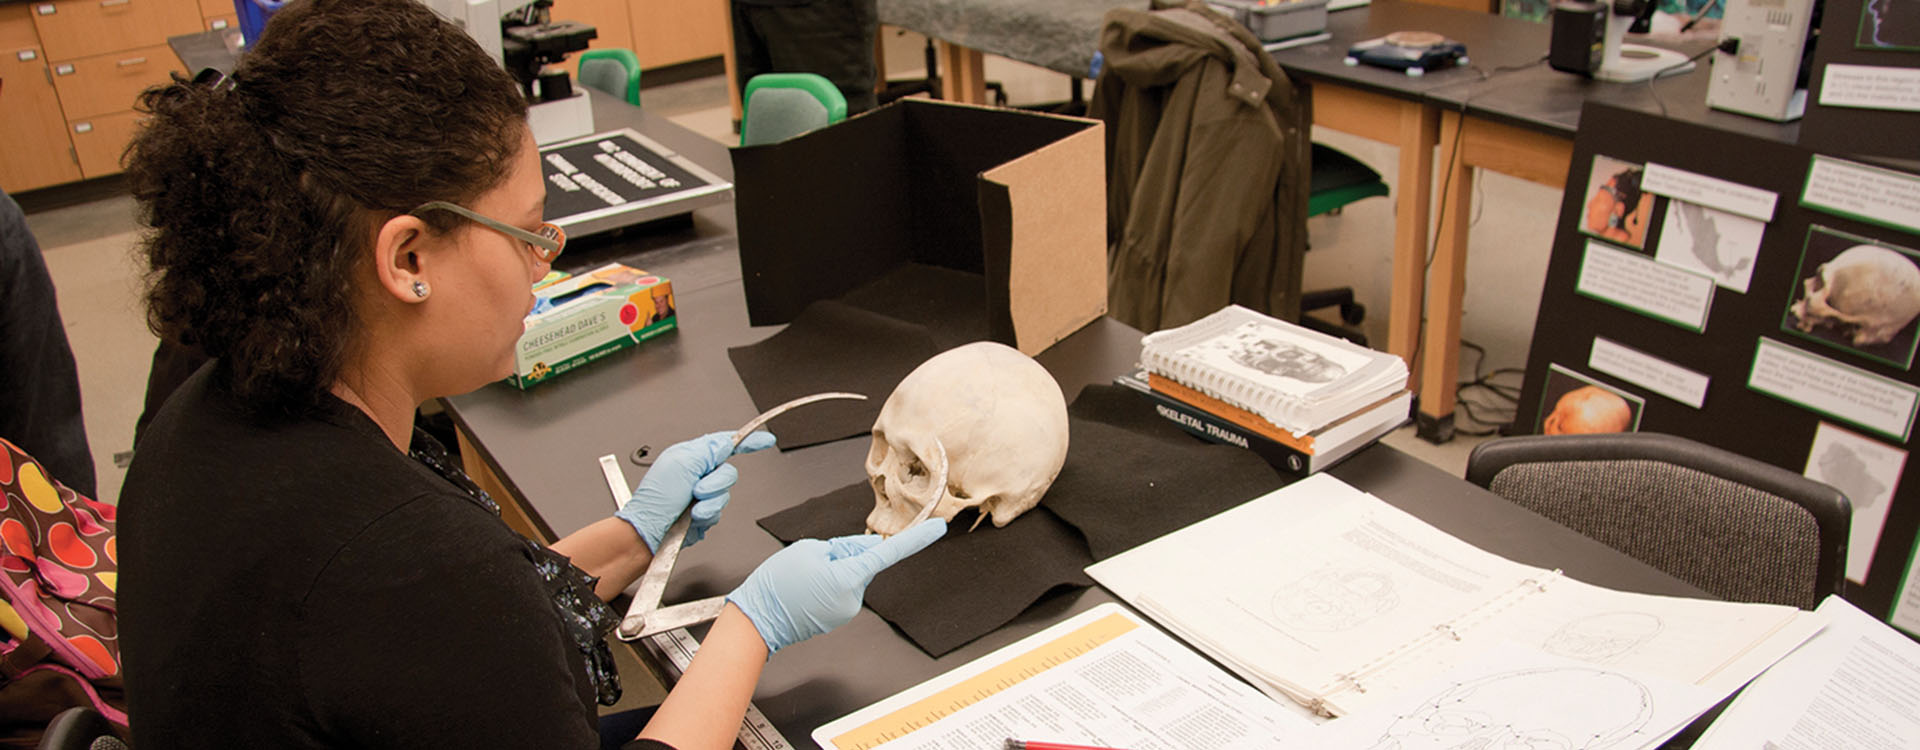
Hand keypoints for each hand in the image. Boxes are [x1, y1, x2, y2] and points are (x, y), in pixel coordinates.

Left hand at [615, 430, 776, 551]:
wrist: (650, 531)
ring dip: (709, 502)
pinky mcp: (704, 513)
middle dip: (715, 483)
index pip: (725, 444)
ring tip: (691, 507)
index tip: (765, 440)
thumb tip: (727, 442)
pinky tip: (692, 517)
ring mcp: (701, 494)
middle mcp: (697, 473)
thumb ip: (708, 450)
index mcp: (691, 455)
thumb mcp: (682, 463)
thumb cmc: (656, 498)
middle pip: (728, 471)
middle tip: (696, 490)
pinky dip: (707, 515)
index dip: (747, 441)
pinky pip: (719, 511)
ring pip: (725, 493)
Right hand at [727, 519, 946, 654]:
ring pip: (851, 576)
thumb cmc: (777, 584)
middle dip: (846, 554)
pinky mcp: (838, 616)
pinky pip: (842, 590)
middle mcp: (854, 597)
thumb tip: (866, 547)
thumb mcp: (810, 549)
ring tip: (805, 577)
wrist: (756, 621)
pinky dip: (828, 584)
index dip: (917, 540)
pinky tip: (806, 588)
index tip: (938, 529)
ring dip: (834, 570)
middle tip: (814, 561)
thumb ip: (844, 545)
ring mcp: (847, 610)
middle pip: (862, 562)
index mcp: (849, 577)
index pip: (889, 553)